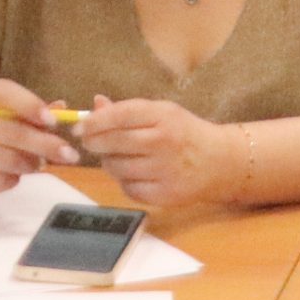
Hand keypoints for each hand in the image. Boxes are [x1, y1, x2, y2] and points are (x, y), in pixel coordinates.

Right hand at [0, 80, 79, 199]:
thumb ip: (32, 110)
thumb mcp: (2, 111)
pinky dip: (14, 179)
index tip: (53, 120)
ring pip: (9, 159)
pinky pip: (0, 181)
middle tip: (70, 154)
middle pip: (11, 132)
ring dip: (32, 163)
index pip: (3, 94)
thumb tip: (63, 108)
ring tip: (41, 164)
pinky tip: (15, 173)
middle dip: (44, 144)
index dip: (29, 105)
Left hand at [76, 95, 241, 207]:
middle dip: (94, 143)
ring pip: (117, 168)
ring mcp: (165, 170)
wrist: (220, 162)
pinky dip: (125, 182)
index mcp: (162, 116)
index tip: (78, 127)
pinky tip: (135, 173)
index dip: (94, 122)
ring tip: (119, 156)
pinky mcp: (165, 195)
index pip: (120, 115)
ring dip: (109, 162)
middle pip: (114, 143)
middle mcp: (164, 142)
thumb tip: (95, 105)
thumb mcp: (160, 112)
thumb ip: (127, 110)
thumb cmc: (183, 132)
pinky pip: (128, 189)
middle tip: (89, 142)